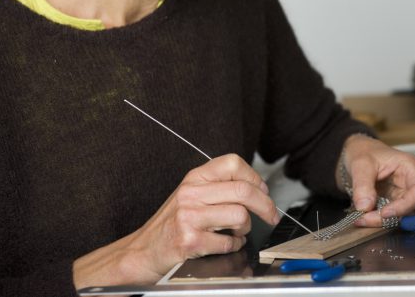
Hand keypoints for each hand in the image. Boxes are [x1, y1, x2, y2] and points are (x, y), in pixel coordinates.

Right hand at [73, 154, 278, 287]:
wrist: (143, 251)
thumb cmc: (171, 224)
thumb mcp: (191, 194)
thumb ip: (218, 187)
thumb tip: (258, 189)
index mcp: (194, 178)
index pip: (233, 163)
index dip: (255, 177)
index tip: (264, 191)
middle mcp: (191, 193)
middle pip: (243, 190)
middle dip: (266, 206)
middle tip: (271, 216)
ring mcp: (189, 217)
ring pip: (240, 216)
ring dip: (245, 229)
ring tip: (236, 232)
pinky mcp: (190, 240)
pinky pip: (229, 242)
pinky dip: (233, 246)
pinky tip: (224, 244)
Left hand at [336, 135, 414, 226]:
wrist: (356, 153)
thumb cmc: (363, 151)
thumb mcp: (360, 163)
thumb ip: (363, 185)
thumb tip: (365, 207)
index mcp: (410, 167)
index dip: (406, 205)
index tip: (385, 213)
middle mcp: (410, 182)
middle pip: (410, 207)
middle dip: (389, 217)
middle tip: (365, 219)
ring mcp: (402, 193)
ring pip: (400, 215)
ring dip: (381, 221)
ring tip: (360, 219)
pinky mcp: (392, 202)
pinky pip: (389, 215)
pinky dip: (376, 219)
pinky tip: (362, 218)